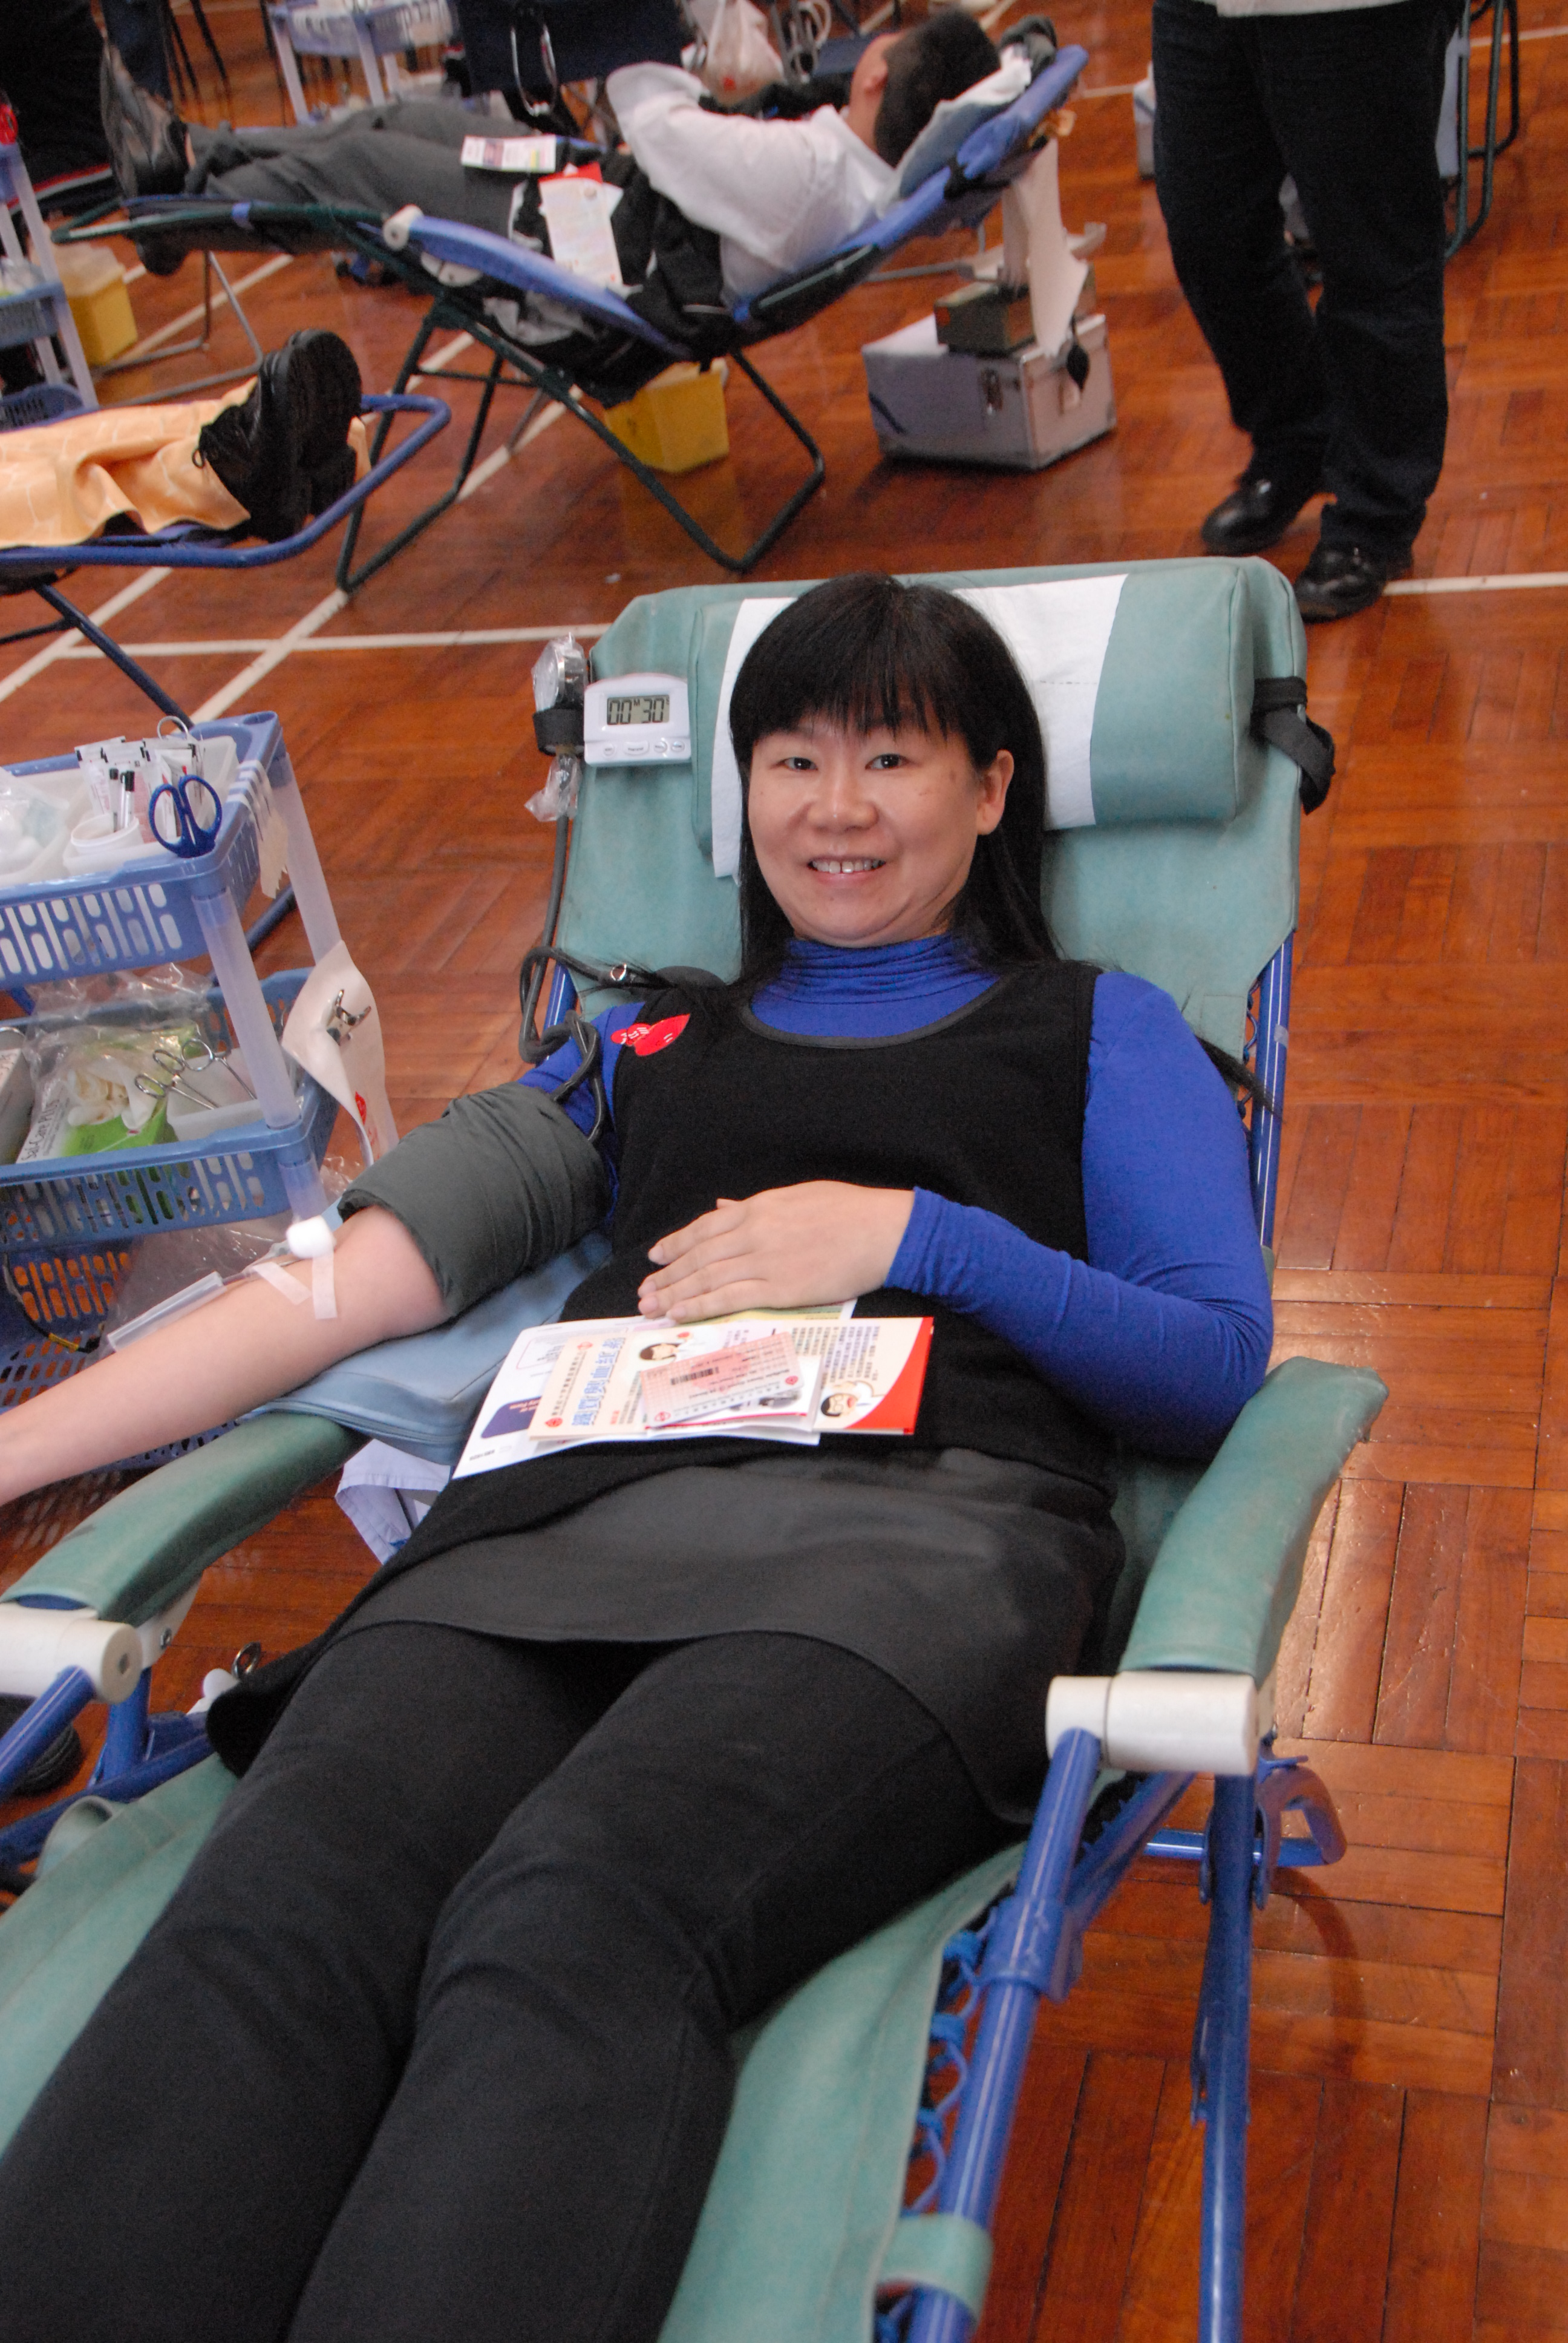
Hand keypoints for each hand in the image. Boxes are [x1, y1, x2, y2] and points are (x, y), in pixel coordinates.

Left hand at [637, 1182, 914, 1320]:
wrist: (884, 1231)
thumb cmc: (850, 1211)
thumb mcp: (798, 1196)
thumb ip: (757, 1206)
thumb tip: (724, 1207)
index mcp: (759, 1208)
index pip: (705, 1227)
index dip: (676, 1243)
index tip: (656, 1256)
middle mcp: (754, 1233)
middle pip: (698, 1256)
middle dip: (667, 1275)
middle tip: (644, 1291)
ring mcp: (765, 1262)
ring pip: (707, 1278)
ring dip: (675, 1294)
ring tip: (652, 1307)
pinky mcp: (780, 1289)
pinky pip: (730, 1298)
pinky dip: (701, 1305)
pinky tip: (682, 1313)